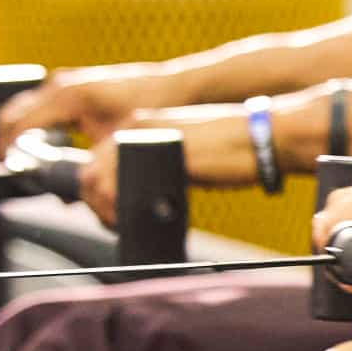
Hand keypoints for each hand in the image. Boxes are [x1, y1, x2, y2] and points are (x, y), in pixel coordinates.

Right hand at [0, 63, 180, 158]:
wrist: (172, 88)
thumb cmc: (146, 113)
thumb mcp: (114, 145)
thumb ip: (88, 166)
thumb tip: (67, 192)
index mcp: (67, 97)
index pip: (18, 124)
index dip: (9, 151)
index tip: (11, 172)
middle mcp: (60, 84)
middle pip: (12, 113)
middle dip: (6, 142)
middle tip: (16, 169)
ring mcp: (65, 81)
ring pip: (23, 107)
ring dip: (19, 133)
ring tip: (29, 160)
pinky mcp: (72, 84)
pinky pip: (39, 104)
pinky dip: (33, 123)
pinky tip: (46, 144)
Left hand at [79, 105, 262, 221]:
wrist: (261, 136)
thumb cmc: (234, 148)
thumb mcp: (185, 153)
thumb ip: (159, 166)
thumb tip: (139, 195)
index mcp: (142, 124)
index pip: (97, 159)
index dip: (97, 191)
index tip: (108, 212)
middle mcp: (137, 126)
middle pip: (89, 169)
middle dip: (94, 203)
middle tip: (112, 223)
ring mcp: (144, 139)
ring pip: (97, 178)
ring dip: (102, 208)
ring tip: (119, 225)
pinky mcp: (153, 155)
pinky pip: (118, 186)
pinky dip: (117, 209)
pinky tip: (130, 221)